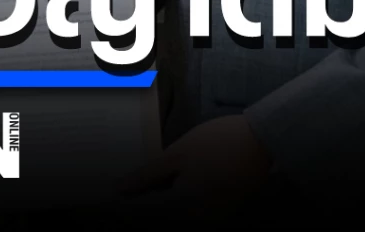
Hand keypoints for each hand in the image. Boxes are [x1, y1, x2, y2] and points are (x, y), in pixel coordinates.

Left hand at [121, 115, 268, 212]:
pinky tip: (162, 187)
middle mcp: (194, 222)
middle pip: (154, 222)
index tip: (101, 196)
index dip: (119, 207)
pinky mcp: (218, 214)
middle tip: (118, 189)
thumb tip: (119, 190)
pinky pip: (186, 216)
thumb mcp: (176, 155)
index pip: (140, 215)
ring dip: (152, 207)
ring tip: (137, 186)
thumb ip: (146, 176)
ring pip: (170, 221)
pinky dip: (170, 205)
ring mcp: (208, 221)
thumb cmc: (218, 143)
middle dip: (134, 208)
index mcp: (181, 208)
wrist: (262, 141)